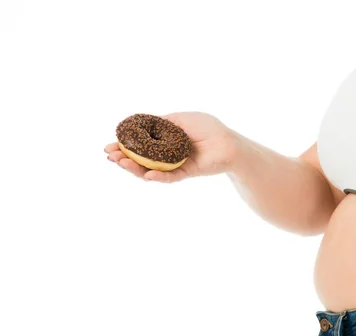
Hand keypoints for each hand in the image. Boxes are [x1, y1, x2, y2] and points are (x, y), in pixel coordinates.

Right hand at [105, 111, 239, 182]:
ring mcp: (174, 165)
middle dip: (123, 158)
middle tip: (110, 157)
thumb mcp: (178, 119)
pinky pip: (169, 177)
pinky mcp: (185, 174)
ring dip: (135, 168)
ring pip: (150, 170)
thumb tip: (137, 125)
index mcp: (163, 140)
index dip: (123, 146)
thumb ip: (159, 123)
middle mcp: (166, 154)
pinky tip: (147, 174)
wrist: (228, 141)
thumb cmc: (207, 127)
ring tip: (122, 164)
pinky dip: (158, 176)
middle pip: (140, 159)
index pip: (139, 144)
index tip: (109, 146)